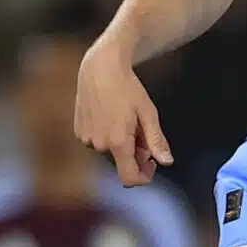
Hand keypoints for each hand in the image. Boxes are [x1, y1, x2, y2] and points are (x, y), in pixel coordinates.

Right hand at [74, 40, 172, 185]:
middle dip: (134, 150)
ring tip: (123, 116)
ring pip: (109, 150)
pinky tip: (108, 113)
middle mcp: (100, 144)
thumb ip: (156, 141)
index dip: (143, 177)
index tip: (151, 162)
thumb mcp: (148, 113)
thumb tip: (166, 162)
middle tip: (139, 127)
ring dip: (119, 141)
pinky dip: (106, 134)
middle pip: (122, 160)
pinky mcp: (79, 131)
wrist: (100, 68)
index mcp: (119, 142)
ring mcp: (86, 138)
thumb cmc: (127, 88)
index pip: (129, 178)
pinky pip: (97, 141)